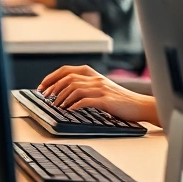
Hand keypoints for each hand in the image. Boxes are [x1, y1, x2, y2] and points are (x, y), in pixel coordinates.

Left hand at [37, 65, 159, 125]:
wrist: (140, 105)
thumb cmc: (120, 100)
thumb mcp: (102, 89)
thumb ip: (87, 87)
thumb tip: (65, 94)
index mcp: (94, 74)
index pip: (67, 70)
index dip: (52, 77)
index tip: (42, 86)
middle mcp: (96, 79)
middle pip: (68, 78)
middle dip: (53, 87)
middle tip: (45, 97)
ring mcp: (101, 89)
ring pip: (75, 88)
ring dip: (61, 97)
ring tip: (56, 106)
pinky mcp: (106, 100)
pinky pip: (85, 100)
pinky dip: (74, 105)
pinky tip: (68, 111)